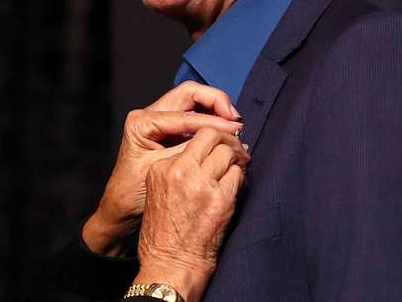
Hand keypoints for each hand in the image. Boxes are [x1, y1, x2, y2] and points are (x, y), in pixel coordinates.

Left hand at [83, 82, 242, 255]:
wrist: (122, 205)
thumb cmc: (134, 192)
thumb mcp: (163, 169)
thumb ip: (188, 151)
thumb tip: (220, 139)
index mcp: (142, 122)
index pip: (184, 113)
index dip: (213, 120)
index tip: (235, 128)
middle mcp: (149, 114)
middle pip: (190, 93)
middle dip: (216, 102)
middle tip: (236, 119)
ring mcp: (159, 119)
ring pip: (194, 101)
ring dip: (216, 109)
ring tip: (235, 125)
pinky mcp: (169, 129)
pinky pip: (194, 115)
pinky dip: (212, 119)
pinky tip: (226, 131)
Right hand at [134, 128, 248, 301]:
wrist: (171, 263)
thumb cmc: (164, 233)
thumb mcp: (159, 192)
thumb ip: (178, 170)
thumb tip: (208, 155)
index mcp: (162, 168)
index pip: (192, 137)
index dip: (212, 138)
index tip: (220, 143)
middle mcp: (180, 171)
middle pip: (211, 137)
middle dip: (228, 139)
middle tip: (237, 148)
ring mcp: (201, 185)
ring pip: (228, 153)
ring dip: (237, 158)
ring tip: (240, 165)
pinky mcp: (220, 200)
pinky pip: (239, 176)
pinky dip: (242, 177)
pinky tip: (239, 184)